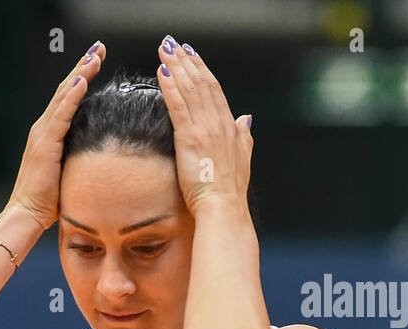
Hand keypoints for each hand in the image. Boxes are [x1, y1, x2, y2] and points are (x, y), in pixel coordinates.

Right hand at [7, 40, 106, 231]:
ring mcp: (42, 134)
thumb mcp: (69, 171)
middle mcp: (42, 128)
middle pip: (65, 89)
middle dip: (82, 66)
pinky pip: (61, 114)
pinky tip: (83, 79)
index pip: (67, 98)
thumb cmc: (49, 201)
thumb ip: (79, 156)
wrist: (27, 214)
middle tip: (99, 46)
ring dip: (80, 73)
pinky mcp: (45, 143)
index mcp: (48, 133)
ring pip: (63, 96)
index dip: (81, 76)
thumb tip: (101, 151)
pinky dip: (72, 96)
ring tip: (94, 56)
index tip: (96, 59)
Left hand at [155, 36, 252, 214]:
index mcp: (229, 126)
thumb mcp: (244, 157)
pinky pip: (177, 105)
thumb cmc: (229, 190)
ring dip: (176, 66)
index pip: (215, 90)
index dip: (202, 70)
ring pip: (189, 89)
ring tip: (165, 49)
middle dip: (187, 61)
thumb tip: (247, 118)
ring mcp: (204, 128)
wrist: (224, 206)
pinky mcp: (189, 138)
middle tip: (174, 43)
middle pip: (201, 83)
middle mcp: (218, 122)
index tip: (192, 55)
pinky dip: (169, 86)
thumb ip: (245, 135)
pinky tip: (160, 71)